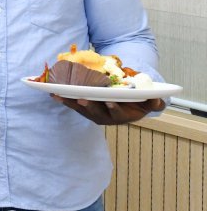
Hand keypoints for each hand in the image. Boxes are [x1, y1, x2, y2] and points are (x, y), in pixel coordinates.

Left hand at [51, 94, 166, 124]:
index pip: (116, 113)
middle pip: (95, 112)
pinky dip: (63, 99)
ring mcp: (93, 114)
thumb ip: (154, 102)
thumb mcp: (150, 102)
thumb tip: (158, 99)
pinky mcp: (84, 109)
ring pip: (81, 109)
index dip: (113, 108)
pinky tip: (53, 93)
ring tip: (59, 94)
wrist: (128, 104)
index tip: (110, 102)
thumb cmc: (139, 101)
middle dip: (88, 105)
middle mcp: (105, 117)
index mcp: (120, 115)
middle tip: (81, 98)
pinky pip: (72, 104)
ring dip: (70, 101)